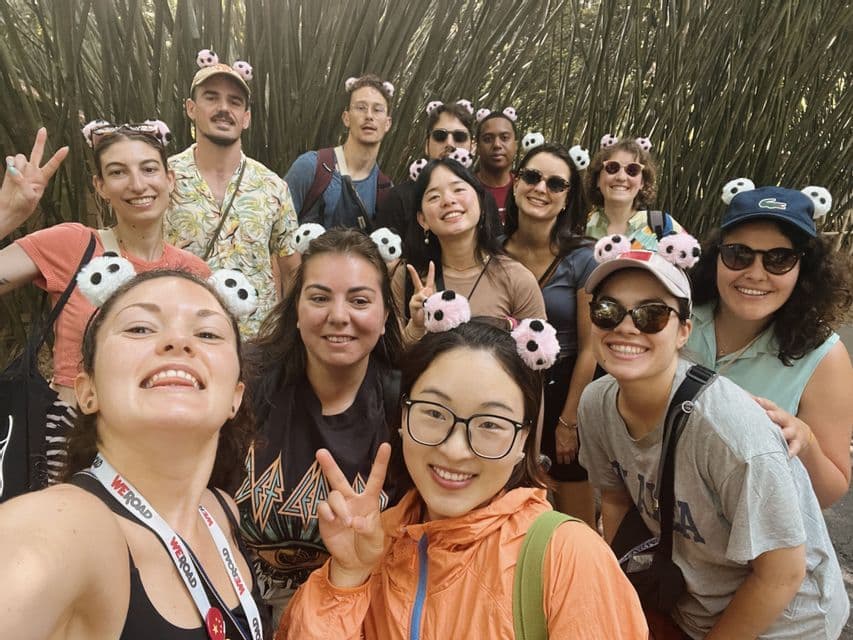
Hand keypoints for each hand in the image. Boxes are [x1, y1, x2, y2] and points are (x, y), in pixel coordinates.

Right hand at [1, 128, 68, 229]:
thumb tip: (14, 171)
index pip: (52, 166)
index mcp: (42, 180)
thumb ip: (23, 183)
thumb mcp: (28, 198)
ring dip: (18, 163)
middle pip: (37, 153)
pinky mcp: (11, 170)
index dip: (58, 157)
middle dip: (40, 141)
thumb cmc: (23, 206)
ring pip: (21, 157)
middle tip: (43, 129)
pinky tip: (10, 170)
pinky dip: (9, 163)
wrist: (9, 209)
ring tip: (16, 175)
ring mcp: (22, 170)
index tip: (66, 148)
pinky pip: (10, 159)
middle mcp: (33, 172)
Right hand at [316, 443, 390, 587]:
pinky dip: (327, 513)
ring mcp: (337, 509)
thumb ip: (368, 529)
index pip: (375, 479)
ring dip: (339, 507)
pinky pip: (323, 508)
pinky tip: (333, 521)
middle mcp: (352, 501)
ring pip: (333, 495)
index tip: (386, 445)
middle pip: (339, 479)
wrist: (355, 563)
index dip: (380, 462)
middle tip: (320, 452)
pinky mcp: (326, 518)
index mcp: (369, 501)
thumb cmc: (370, 547)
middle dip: (329, 465)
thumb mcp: (375, 540)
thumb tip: (355, 521)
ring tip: (345, 522)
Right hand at [406, 261, 435, 329]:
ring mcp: (415, 298)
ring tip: (427, 306)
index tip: (431, 263)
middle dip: (413, 273)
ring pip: (421, 295)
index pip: (429, 279)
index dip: (431, 271)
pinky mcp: (412, 303)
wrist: (421, 323)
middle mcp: (420, 293)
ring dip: (425, 300)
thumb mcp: (433, 304)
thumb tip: (424, 296)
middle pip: (417, 281)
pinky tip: (422, 308)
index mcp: (427, 292)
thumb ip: (430, 298)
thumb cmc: (428, 313)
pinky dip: (422, 305)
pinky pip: (418, 302)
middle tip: (409, 266)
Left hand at [555, 421, 578, 464]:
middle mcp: (566, 450)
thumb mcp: (556, 438)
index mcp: (559, 449)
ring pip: (572, 457)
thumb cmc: (561, 429)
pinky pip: (576, 452)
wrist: (568, 424)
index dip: (560, 461)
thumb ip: (558, 445)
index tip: (560, 461)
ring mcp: (572, 448)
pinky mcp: (577, 445)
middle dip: (566, 461)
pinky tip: (573, 452)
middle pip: (567, 460)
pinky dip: (575, 452)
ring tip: (570, 457)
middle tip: (565, 460)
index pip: (560, 459)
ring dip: (571, 457)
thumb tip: (558, 448)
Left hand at [753, 396, 812, 457]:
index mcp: (777, 412)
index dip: (764, 402)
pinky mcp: (797, 444)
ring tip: (779, 435)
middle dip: (775, 415)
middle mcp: (786, 421)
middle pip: (781, 416)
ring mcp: (793, 432)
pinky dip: (791, 452)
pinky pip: (794, 448)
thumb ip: (759, 408)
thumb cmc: (780, 422)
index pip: (770, 405)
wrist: (802, 434)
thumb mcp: (772, 414)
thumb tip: (740, 396)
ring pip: (788, 433)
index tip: (756, 400)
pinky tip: (786, 456)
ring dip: (783, 434)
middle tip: (768, 414)